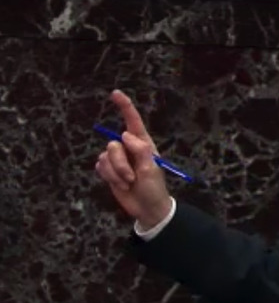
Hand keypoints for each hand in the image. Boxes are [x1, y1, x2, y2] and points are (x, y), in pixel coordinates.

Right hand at [94, 90, 171, 229]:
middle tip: (132, 178)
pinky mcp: (109, 170)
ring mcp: (118, 159)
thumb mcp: (151, 170)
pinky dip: (110, 177)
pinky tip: (120, 184)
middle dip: (120, 163)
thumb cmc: (154, 189)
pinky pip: (100, 167)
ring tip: (129, 183)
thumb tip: (126, 134)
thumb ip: (140, 150)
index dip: (124, 107)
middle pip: (113, 145)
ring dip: (116, 173)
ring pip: (105, 157)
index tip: (115, 93)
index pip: (132, 121)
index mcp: (143, 144)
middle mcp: (129, 148)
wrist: (147, 208)